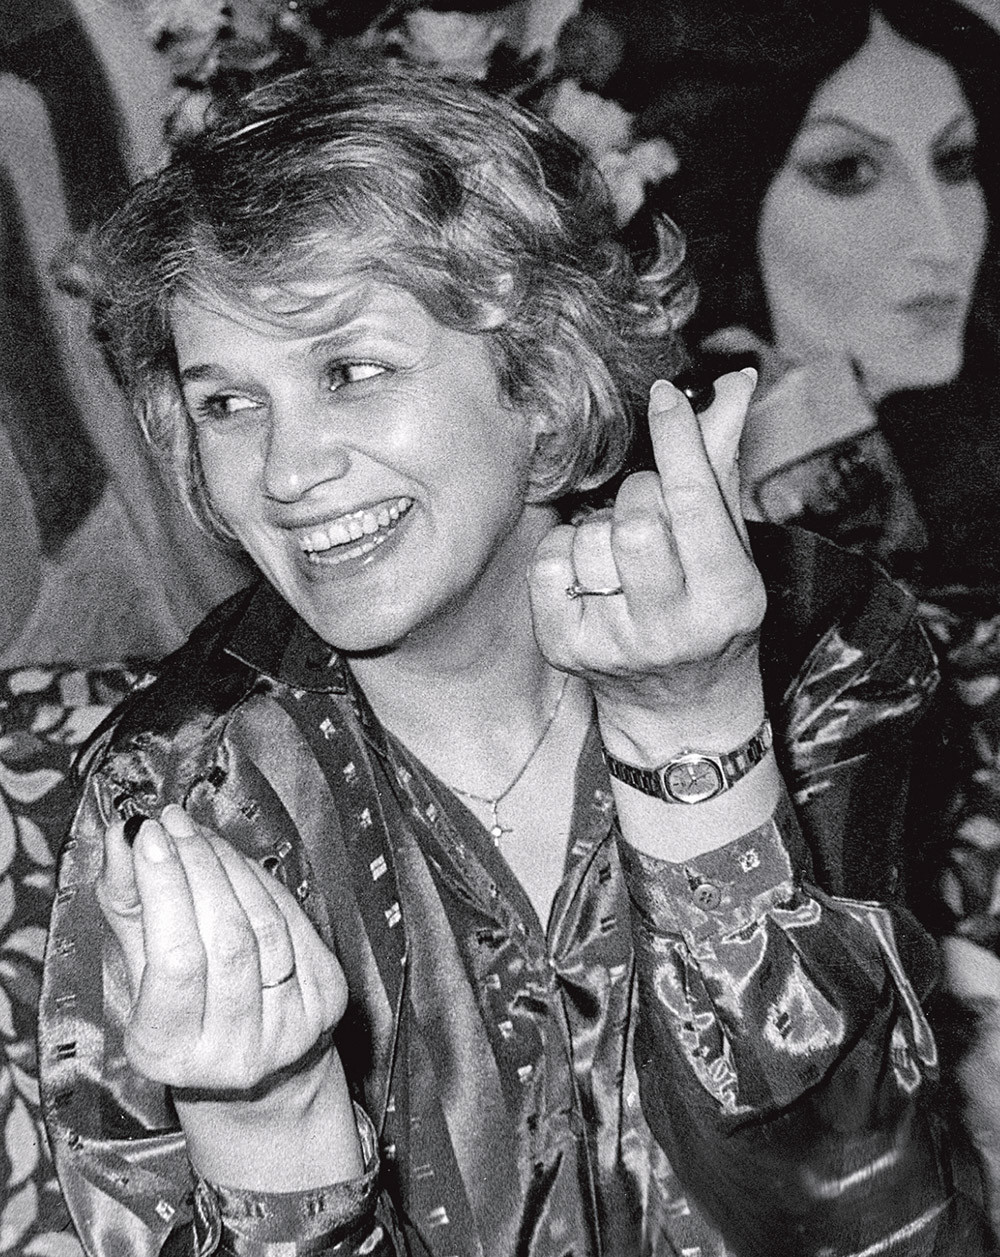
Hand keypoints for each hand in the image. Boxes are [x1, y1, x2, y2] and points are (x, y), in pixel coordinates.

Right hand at [97, 805, 347, 1095]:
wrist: (256, 1068)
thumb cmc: (185, 1012)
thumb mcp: (139, 971)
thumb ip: (127, 906)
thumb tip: (124, 836)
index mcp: (170, 1053)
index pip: (174, 959)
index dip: (163, 888)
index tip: (148, 835)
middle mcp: (234, 1052)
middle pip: (224, 937)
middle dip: (197, 865)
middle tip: (174, 823)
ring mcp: (288, 1029)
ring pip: (264, 924)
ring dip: (230, 866)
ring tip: (200, 835)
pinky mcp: (327, 1001)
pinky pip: (295, 922)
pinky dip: (263, 882)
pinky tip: (236, 862)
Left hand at [529, 371, 765, 759]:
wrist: (680, 708)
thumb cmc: (709, 609)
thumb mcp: (732, 547)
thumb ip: (722, 466)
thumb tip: (736, 382)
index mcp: (729, 600)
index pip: (693, 501)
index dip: (678, 439)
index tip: (664, 395)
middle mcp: (672, 629)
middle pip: (635, 517)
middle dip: (641, 495)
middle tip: (653, 514)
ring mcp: (614, 645)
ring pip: (589, 538)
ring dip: (603, 528)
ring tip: (625, 557)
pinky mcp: (565, 649)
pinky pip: (549, 563)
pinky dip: (566, 554)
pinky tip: (591, 575)